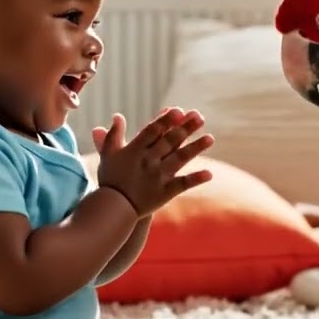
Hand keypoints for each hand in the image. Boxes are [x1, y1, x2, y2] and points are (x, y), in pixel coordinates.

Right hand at [91, 107, 213, 214]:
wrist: (113, 208)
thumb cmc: (110, 179)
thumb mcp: (108, 154)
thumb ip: (113, 134)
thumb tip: (118, 115)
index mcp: (135, 150)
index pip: (153, 130)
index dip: (166, 119)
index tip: (178, 110)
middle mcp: (149, 161)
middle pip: (170, 141)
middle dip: (186, 128)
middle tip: (200, 117)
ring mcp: (158, 176)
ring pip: (180, 158)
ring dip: (196, 148)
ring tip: (210, 138)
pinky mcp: (165, 192)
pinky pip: (182, 184)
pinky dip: (196, 179)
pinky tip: (209, 174)